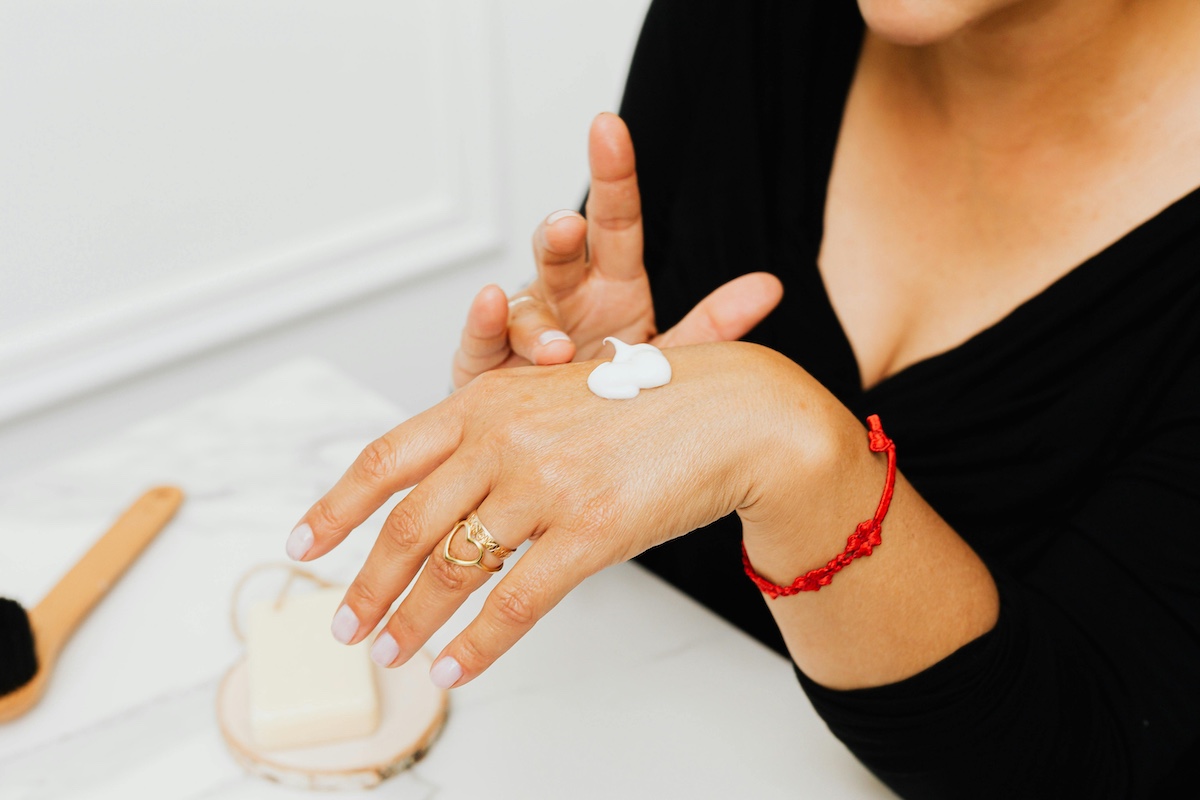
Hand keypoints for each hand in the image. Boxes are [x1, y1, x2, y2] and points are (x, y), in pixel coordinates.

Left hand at [291, 342, 821, 686]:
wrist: (738, 411)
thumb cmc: (652, 404)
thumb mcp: (557, 399)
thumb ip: (498, 438)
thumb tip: (450, 500)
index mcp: (488, 398)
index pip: (387, 458)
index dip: (337, 507)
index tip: (306, 545)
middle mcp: (505, 435)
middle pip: (408, 523)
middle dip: (367, 583)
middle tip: (343, 623)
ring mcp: (546, 482)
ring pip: (453, 568)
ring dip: (411, 620)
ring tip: (390, 652)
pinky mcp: (590, 530)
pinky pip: (514, 602)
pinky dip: (477, 646)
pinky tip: (455, 668)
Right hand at [452, 113, 782, 387]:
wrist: (566, 449)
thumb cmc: (614, 394)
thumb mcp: (668, 360)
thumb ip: (714, 325)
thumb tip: (771, 285)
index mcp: (613, 286)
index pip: (616, 222)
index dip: (614, 175)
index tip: (608, 127)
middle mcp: (566, 296)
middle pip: (560, 250)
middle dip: (560, 234)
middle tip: (570, 228)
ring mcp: (526, 327)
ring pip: (524, 304)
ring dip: (535, 317)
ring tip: (557, 349)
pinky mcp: (487, 364)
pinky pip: (482, 340)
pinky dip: (486, 323)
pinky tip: (490, 305)